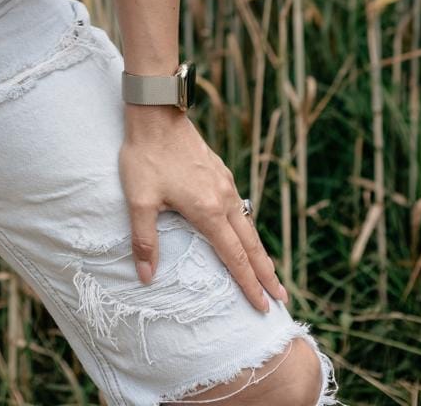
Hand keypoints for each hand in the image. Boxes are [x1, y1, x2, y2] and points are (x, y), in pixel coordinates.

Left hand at [118, 107, 288, 313]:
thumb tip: (146, 277)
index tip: (263, 306)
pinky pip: (240, 207)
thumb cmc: (146, 156)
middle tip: (281, 299)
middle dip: (266, 274)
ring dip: (259, 251)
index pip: (235, 257)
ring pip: (248, 225)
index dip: (248, 284)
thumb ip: (145, 241)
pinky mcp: (219, 171)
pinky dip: (247, 228)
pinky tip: (243, 230)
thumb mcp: (139, 201)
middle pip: (251, 245)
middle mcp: (224, 198)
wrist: (156, 113)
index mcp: (208, 210)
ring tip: (268, 271)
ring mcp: (224, 183)